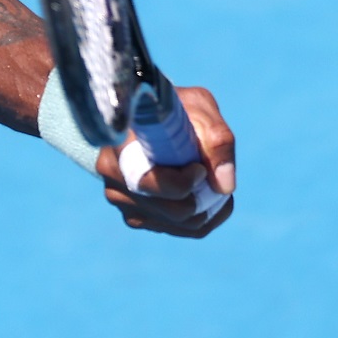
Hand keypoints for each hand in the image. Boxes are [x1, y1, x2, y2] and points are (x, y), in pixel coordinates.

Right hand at [95, 86, 235, 237]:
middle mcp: (113, 176)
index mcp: (119, 145)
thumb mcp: (198, 107)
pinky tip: (206, 191)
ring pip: (180, 224)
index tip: (200, 167)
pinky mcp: (136, 215)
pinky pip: (180, 230)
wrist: (154, 118)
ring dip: (208, 207)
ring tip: (212, 178)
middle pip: (172, 211)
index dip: (182, 183)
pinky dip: (203, 216)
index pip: (148, 183)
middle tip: (214, 174)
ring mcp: (122, 200)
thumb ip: (216, 140)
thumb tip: (224, 186)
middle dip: (205, 197)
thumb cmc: (175, 109)